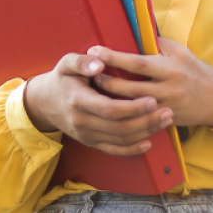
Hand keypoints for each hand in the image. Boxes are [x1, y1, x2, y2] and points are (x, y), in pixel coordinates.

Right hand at [23, 53, 173, 155]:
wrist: (45, 102)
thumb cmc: (62, 78)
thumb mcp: (67, 63)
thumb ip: (82, 62)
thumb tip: (99, 63)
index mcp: (78, 100)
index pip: (110, 109)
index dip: (132, 107)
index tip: (152, 99)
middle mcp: (82, 122)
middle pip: (119, 127)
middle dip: (146, 121)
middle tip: (168, 111)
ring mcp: (86, 135)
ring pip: (120, 139)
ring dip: (145, 132)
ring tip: (165, 120)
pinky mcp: (91, 142)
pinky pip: (113, 150)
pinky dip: (132, 149)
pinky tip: (149, 141)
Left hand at [89, 38, 212, 127]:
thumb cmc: (194, 69)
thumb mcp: (179, 51)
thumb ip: (157, 43)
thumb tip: (133, 32)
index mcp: (170, 68)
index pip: (137, 63)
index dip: (114, 57)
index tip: (96, 50)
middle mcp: (167, 89)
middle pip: (129, 88)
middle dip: (106, 80)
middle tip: (88, 73)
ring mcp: (164, 108)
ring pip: (131, 106)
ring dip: (110, 98)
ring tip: (93, 89)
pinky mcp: (163, 121)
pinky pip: (139, 119)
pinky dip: (122, 113)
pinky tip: (109, 108)